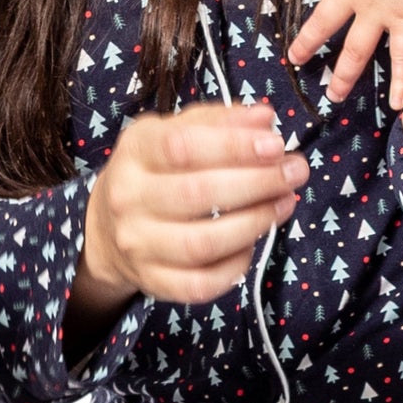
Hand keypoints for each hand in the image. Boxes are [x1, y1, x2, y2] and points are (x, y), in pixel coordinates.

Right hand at [75, 103, 307, 331]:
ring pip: (202, 243)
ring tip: (284, 204)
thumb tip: (265, 118)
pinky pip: (200, 284)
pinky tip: (254, 243)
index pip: (181, 146)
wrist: (108, 228)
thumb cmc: (155, 170)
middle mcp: (128, 198)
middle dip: (257, 183)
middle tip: (295, 172)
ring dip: (254, 223)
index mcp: (135, 151)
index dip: (233, 146)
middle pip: (197, 194)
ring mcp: (137, 244)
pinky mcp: (152, 281)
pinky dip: (235, 266)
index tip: (276, 145)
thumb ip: (219, 121)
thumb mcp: (175, 131)